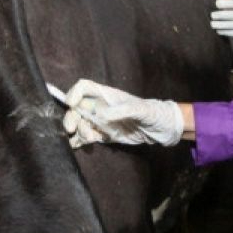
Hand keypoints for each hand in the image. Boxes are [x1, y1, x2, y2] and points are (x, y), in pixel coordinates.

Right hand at [62, 79, 183, 147]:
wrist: (161, 129)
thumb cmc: (152, 114)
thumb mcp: (140, 110)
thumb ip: (121, 110)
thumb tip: (99, 114)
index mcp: (106, 95)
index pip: (84, 88)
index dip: (74, 93)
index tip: (71, 103)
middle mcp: (100, 107)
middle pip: (77, 108)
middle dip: (71, 117)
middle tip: (71, 129)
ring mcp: (100, 122)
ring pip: (80, 123)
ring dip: (79, 131)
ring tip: (90, 138)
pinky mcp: (103, 135)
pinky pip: (85, 137)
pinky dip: (78, 141)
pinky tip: (78, 145)